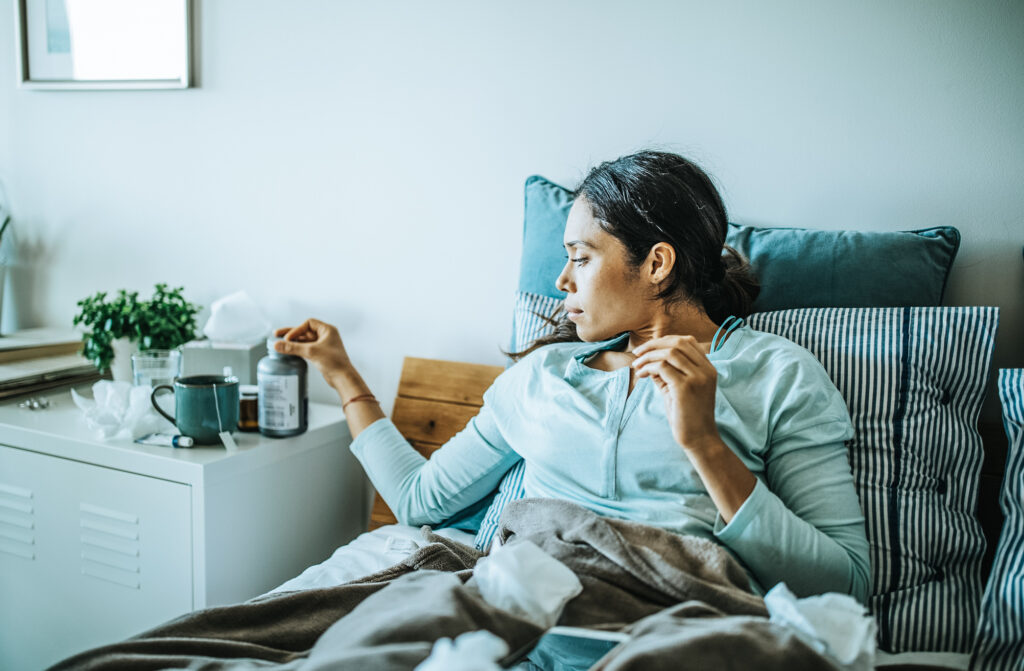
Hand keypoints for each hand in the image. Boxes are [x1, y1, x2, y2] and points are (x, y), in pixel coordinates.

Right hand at [274, 318, 351, 382]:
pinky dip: (298, 349)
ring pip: (304, 341)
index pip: (308, 323)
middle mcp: (326, 336)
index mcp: (327, 330)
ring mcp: (323, 346)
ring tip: (280, 344)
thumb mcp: (311, 352)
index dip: (297, 329)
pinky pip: (306, 348)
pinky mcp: (320, 355)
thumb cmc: (334, 362)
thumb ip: (293, 347)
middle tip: (277, 334)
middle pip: (305, 331)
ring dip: (293, 342)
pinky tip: (289, 351)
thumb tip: (278, 344)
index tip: (289, 338)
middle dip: (291, 333)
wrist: (343, 378)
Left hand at [631, 335, 719, 451]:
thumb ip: (666, 373)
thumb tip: (647, 360)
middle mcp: (706, 370)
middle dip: (654, 344)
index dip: (665, 340)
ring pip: (669, 353)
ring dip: (648, 356)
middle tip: (637, 353)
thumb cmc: (687, 416)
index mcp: (708, 368)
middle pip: (678, 342)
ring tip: (636, 366)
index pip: (687, 341)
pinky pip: (662, 367)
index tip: (648, 349)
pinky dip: (648, 368)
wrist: (699, 439)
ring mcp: (697, 378)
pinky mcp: (685, 387)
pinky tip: (641, 375)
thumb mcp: (676, 389)